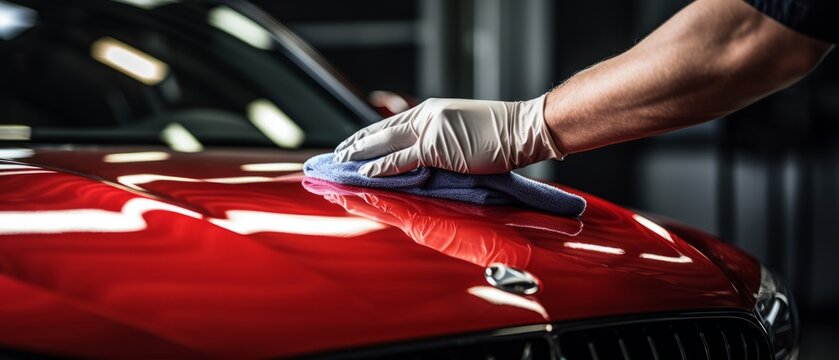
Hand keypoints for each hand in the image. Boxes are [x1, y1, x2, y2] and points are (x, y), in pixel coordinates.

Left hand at [335, 95, 561, 176]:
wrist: (522, 130)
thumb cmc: (499, 134)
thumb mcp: (460, 131)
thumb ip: (437, 141)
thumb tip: (419, 159)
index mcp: (430, 111)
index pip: (390, 123)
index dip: (368, 135)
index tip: (351, 144)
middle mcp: (425, 116)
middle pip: (381, 130)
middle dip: (356, 144)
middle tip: (335, 155)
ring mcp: (430, 130)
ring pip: (385, 142)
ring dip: (360, 154)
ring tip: (340, 163)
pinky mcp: (437, 147)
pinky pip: (402, 158)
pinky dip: (381, 166)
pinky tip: (365, 173)